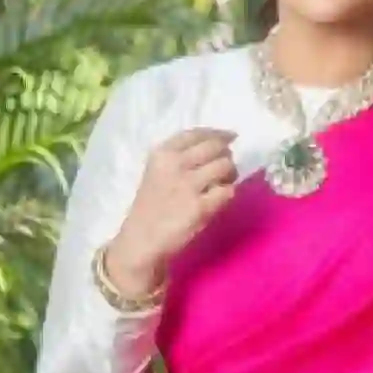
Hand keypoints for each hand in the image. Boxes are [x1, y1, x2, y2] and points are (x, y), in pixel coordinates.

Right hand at [104, 128, 237, 295]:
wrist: (141, 240)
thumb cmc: (151, 206)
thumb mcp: (157, 171)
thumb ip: (181, 156)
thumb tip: (219, 145)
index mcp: (162, 153)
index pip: (198, 133)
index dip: (218, 134)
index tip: (229, 137)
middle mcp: (175, 164)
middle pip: (216, 146)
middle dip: (226, 154)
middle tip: (226, 166)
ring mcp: (188, 185)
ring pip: (226, 166)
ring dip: (230, 174)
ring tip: (224, 183)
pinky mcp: (200, 207)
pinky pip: (228, 191)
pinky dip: (227, 194)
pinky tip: (219, 200)